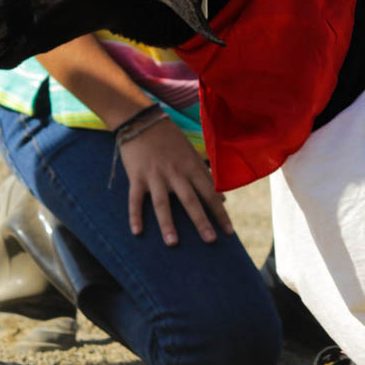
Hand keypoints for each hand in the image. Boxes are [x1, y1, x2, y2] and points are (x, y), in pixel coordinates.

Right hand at [119, 118, 232, 246]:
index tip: (229, 231)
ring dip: (168, 224)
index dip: (220, 213)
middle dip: (201, 221)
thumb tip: (222, 198)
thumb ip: (205, 176)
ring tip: (173, 243)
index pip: (210, 193)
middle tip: (210, 240)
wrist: (142, 120)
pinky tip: (137, 231)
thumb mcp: (191, 154)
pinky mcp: (137, 176)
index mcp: (191, 167)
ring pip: (162, 203)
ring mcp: (155, 175)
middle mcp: (176, 173)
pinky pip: (135, 199)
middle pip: (190, 200)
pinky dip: (135, 215)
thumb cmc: (170, 138)